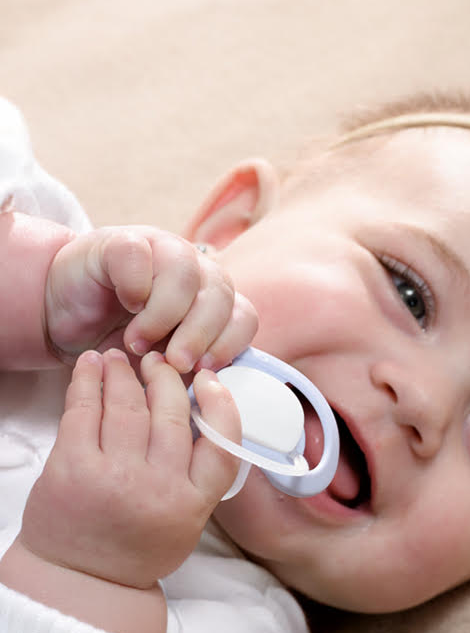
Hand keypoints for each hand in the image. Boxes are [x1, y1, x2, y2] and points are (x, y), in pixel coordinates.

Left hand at [17, 349, 240, 589]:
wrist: (80, 583)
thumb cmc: (138, 547)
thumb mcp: (188, 518)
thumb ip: (199, 471)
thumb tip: (198, 406)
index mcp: (193, 502)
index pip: (223, 443)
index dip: (221, 403)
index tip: (209, 380)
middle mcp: (158, 488)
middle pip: (171, 413)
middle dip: (165, 377)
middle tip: (158, 360)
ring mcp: (114, 477)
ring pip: (128, 406)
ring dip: (124, 373)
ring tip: (121, 357)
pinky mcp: (72, 469)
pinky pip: (83, 412)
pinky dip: (87, 381)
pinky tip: (91, 365)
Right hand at [44, 226, 255, 372]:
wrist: (64, 318)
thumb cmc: (116, 345)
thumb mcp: (159, 368)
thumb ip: (188, 374)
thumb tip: (209, 391)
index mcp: (212, 302)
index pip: (243, 316)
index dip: (229, 343)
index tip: (204, 372)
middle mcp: (195, 271)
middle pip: (220, 293)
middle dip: (200, 334)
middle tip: (175, 363)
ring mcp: (160, 250)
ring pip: (185, 271)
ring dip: (165, 315)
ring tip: (138, 344)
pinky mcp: (121, 242)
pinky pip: (139, 254)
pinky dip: (136, 284)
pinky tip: (126, 306)